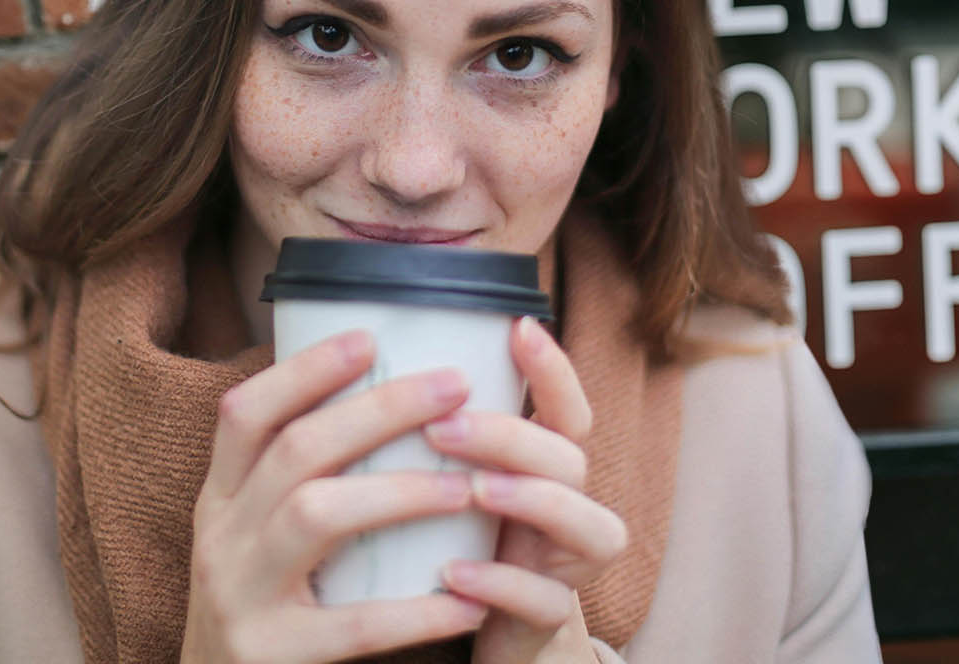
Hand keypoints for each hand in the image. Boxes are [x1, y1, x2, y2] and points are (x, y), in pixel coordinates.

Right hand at [182, 329, 491, 663]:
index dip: (304, 370)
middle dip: (378, 410)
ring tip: (469, 486)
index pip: (244, 414)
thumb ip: (294, 486)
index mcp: (218, 503)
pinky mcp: (270, 655)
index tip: (368, 337)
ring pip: (317, 516)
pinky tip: (469, 602)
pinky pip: (354, 625)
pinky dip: (417, 611)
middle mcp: (219, 540)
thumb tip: (378, 405)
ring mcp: (239, 598)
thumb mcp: (251, 542)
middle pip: (296, 451)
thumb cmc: (258, 615)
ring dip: (400, 491)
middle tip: (454, 386)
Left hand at [422, 316, 626, 662]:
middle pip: (570, 458)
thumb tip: (368, 357)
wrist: (476, 632)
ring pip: (590, 526)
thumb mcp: (449, 480)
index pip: (565, 407)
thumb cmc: (458, 541)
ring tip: (476, 490)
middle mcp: (568, 507)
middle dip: (513, 436)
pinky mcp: (548, 620)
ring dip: (530, 500)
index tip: (519, 326)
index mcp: (544, 466)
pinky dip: (502, 583)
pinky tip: (453, 574)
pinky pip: (546, 602)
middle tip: (444, 427)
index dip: (553, 369)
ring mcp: (567, 565)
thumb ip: (436, 433)